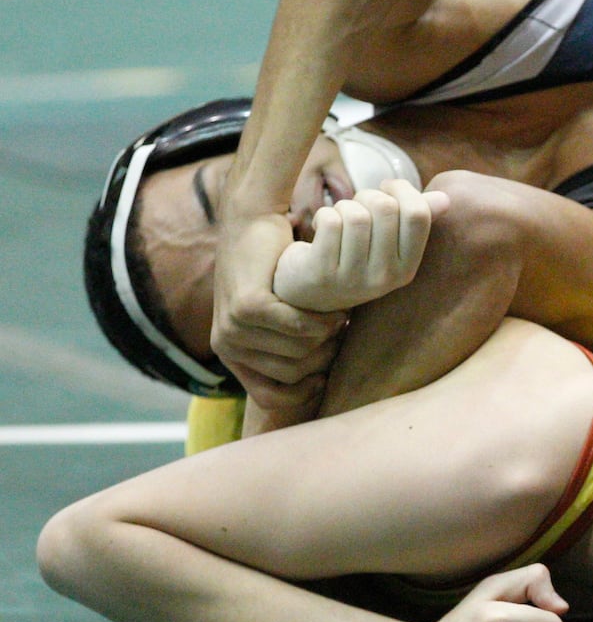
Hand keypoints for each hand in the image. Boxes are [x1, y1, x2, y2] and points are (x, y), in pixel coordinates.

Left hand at [211, 210, 347, 410]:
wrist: (251, 222)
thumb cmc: (270, 269)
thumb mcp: (271, 316)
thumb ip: (283, 348)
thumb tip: (318, 380)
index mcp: (228, 354)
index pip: (270, 399)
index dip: (305, 392)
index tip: (328, 374)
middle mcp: (224, 344)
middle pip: (292, 374)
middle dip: (324, 356)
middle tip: (339, 332)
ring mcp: (233, 325)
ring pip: (299, 352)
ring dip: (327, 336)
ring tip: (339, 317)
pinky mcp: (248, 305)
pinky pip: (298, 328)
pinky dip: (323, 321)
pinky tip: (335, 309)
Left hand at [273, 181, 449, 311]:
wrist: (308, 292)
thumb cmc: (353, 256)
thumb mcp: (388, 244)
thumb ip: (416, 220)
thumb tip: (445, 199)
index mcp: (407, 268)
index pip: (417, 215)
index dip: (402, 190)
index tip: (387, 189)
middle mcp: (385, 278)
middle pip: (385, 207)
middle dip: (368, 196)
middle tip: (358, 207)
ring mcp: (353, 278)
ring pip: (355, 214)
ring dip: (344, 206)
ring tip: (339, 219)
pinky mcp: (322, 272)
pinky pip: (330, 220)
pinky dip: (324, 214)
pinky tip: (322, 228)